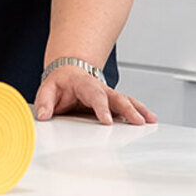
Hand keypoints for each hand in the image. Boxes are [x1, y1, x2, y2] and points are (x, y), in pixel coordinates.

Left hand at [34, 62, 154, 124]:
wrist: (68, 73)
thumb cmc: (59, 84)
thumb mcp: (47, 89)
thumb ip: (45, 102)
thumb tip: (43, 116)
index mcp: (84, 85)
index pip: (95, 97)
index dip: (102, 109)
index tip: (107, 121)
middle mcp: (101, 89)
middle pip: (117, 98)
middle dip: (129, 110)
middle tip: (138, 121)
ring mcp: (109, 95)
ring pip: (127, 100)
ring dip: (139, 110)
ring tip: (151, 120)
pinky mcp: (113, 102)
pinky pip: (129, 106)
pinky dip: (140, 112)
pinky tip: (150, 120)